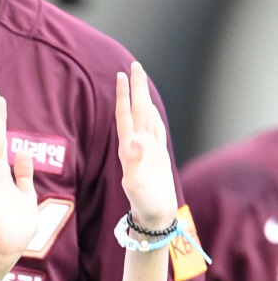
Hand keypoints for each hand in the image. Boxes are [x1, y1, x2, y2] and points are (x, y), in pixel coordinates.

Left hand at [115, 63, 177, 229]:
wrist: (153, 216)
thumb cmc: (142, 203)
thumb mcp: (135, 184)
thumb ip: (133, 162)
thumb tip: (136, 140)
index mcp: (129, 147)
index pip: (125, 114)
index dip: (123, 94)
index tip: (122, 74)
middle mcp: (137, 144)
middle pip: (137, 109)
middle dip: (136, 88)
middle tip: (134, 65)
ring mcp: (148, 149)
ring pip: (147, 116)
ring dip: (143, 98)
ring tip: (141, 80)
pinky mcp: (158, 156)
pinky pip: (157, 129)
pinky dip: (155, 115)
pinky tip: (152, 109)